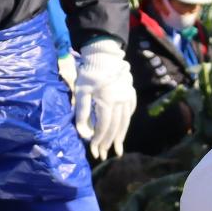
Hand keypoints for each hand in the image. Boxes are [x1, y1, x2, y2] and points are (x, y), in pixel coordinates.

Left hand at [71, 38, 134, 159]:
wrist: (105, 55)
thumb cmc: (89, 73)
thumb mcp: (80, 92)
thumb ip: (82, 113)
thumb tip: (84, 134)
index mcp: (107, 102)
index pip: (103, 127)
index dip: (98, 141)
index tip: (94, 151)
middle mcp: (120, 102)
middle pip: (115, 127)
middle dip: (108, 143)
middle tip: (104, 155)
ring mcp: (127, 98)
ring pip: (124, 122)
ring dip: (120, 137)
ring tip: (117, 150)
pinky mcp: (131, 93)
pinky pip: (129, 112)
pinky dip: (126, 123)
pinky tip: (122, 130)